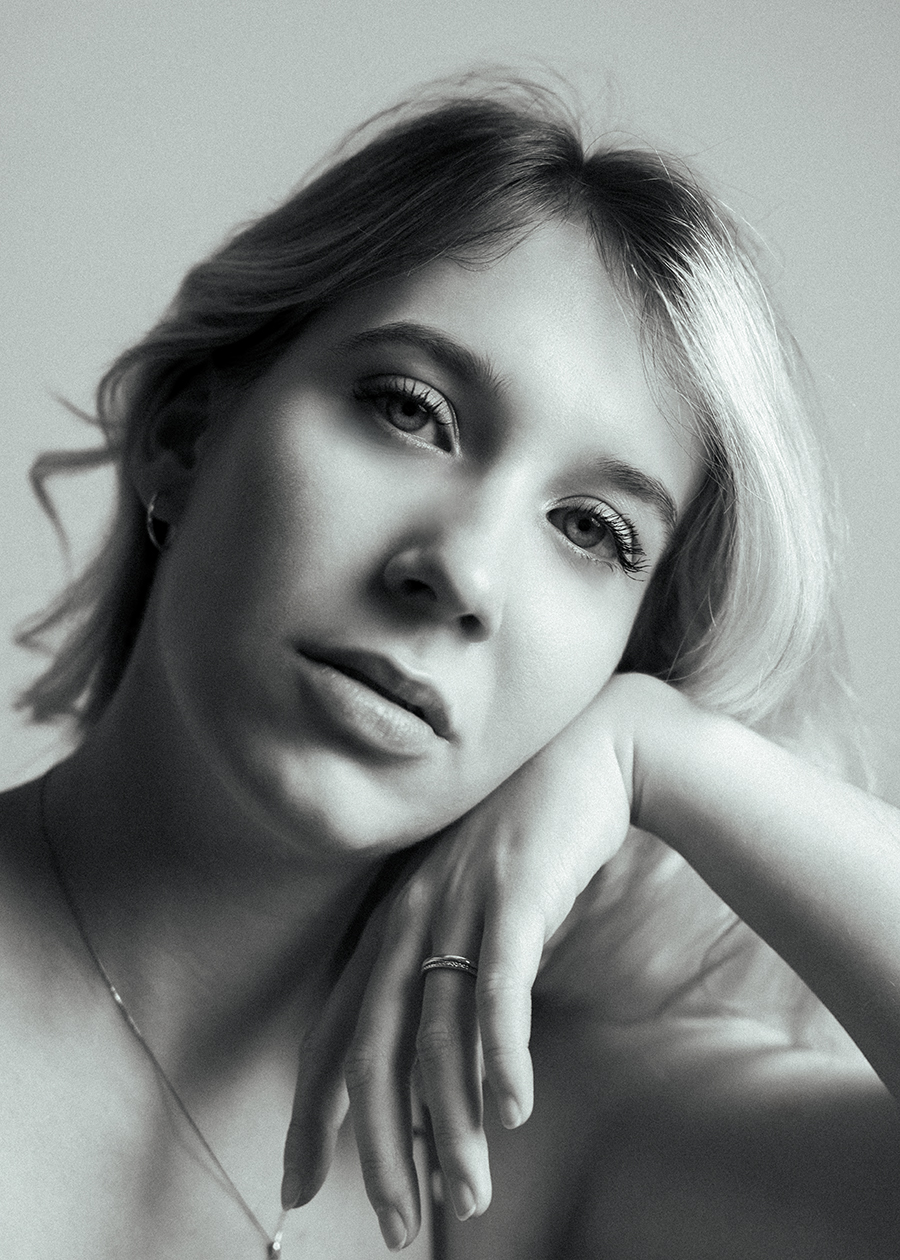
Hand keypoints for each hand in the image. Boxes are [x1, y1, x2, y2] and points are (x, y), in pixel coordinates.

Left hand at [282, 674, 641, 1249]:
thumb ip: (446, 965)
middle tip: (392, 1224)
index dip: (312, 1112)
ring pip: (437, 1037)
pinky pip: (499, 990)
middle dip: (378, 1146)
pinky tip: (513, 1112)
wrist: (589, 751)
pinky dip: (501, 1055)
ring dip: (451, 1126)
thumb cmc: (530, 836)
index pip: (335, 1033)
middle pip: (374, 1051)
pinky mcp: (515, 896)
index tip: (300, 1184)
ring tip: (466, 1196)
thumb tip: (440, 1057)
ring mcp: (459, 905)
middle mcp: (411, 917)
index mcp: (393, 922)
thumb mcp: (472, 903)